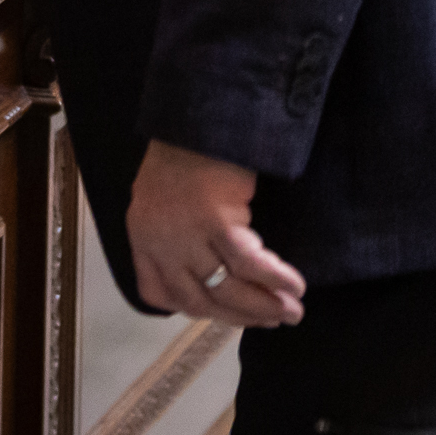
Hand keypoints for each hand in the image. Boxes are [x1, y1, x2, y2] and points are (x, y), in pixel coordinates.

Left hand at [125, 141, 306, 327]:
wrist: (197, 114)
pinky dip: (275, 278)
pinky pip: (250, 263)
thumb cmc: (185, 150)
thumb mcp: (162, 196)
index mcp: (141, 236)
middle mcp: (158, 241)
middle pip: (199, 300)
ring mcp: (186, 233)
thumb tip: (206, 270)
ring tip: (291, 311)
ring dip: (263, 305)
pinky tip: (294, 285)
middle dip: (240, 316)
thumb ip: (172, 233)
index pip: (158, 293)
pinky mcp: (216, 221)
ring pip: (227, 288)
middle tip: (273, 320)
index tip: (223, 313)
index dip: (193, 309)